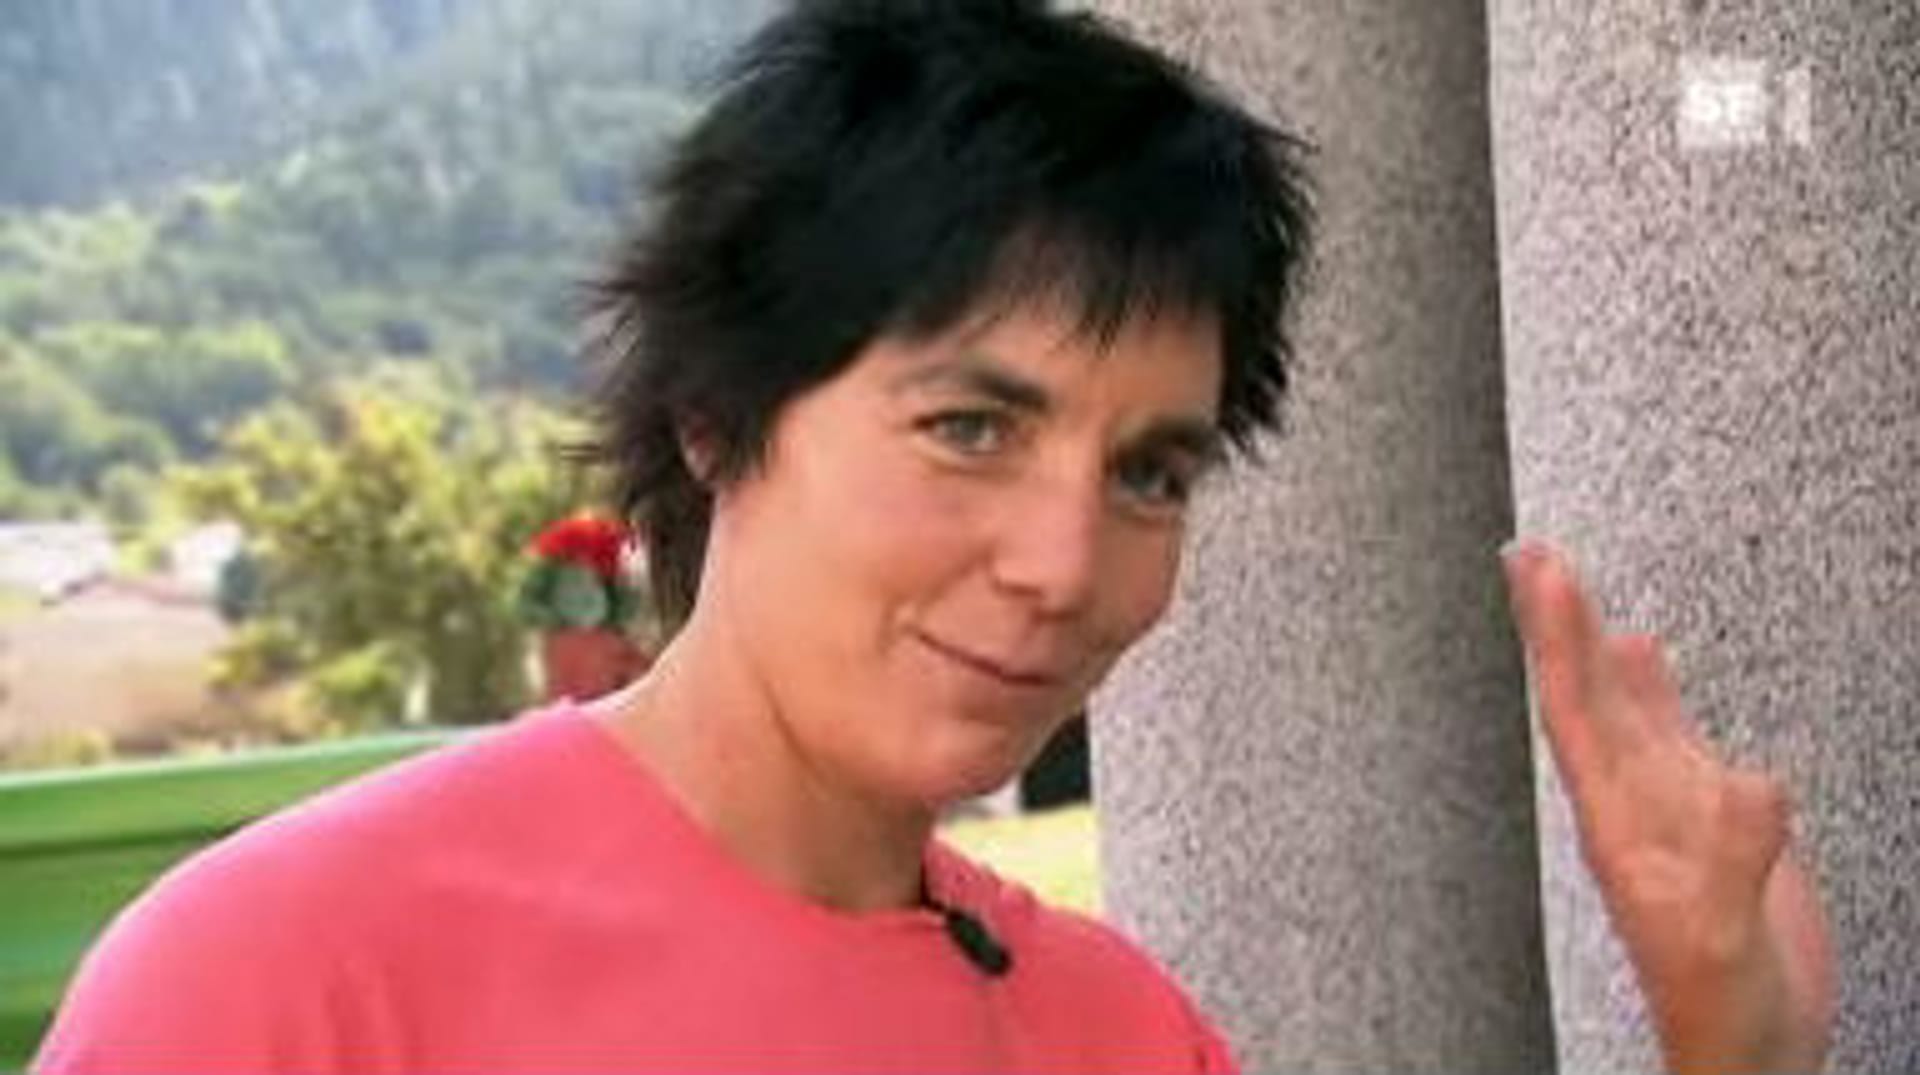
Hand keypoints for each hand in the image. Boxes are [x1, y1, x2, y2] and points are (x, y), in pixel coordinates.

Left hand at [1503, 541, 1833, 1073]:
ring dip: (1593, 641)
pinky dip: (1651, 683)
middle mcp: (1634, 804)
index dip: (1560, 641)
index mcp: (1621, 825)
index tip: (1546, 573)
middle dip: (1556, 621)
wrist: (1751, 1051)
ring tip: (1565, 579)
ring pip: (1621, 705)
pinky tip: (1642, 651)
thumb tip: (1750, 783)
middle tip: (1529, 549)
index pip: (1578, 712)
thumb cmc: (1724, 1008)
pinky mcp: (1710, 817)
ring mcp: (1669, 807)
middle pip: (1585, 693)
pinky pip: (1671, 730)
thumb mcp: (1725, 936)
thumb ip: (1735, 858)